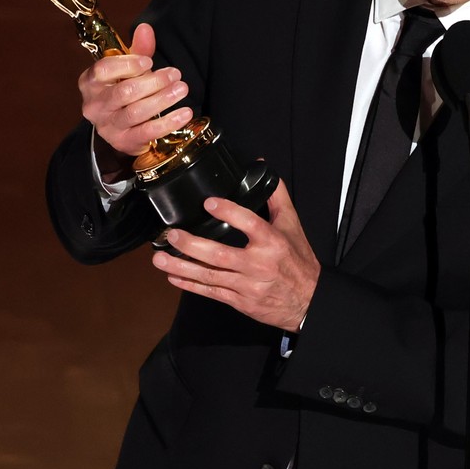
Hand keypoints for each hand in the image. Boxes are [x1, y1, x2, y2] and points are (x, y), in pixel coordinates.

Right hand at [79, 23, 192, 179]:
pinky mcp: (123, 142)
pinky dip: (168, 122)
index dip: (128, 64)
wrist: (121, 128)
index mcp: (90, 82)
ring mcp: (107, 126)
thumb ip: (138, 50)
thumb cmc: (124, 91)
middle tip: (175, 74)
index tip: (150, 62)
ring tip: (182, 89)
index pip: (103, 70)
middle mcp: (94, 105)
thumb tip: (145, 28)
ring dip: (163, 99)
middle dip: (153, 82)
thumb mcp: (128, 70)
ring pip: (136, 112)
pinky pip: (147, 132)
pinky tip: (184, 113)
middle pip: (124, 92)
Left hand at [152, 178, 320, 331]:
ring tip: (160, 259)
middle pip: (220, 254)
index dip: (228, 212)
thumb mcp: (292, 225)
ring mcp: (248, 285)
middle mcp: (259, 264)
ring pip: (210, 276)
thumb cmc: (298, 261)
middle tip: (171, 235)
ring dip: (182, 267)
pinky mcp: (241, 302)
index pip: (249, 223)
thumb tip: (260, 167)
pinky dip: (191, 286)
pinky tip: (174, 278)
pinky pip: (212, 293)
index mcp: (273, 242)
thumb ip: (276, 195)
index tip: (209, 203)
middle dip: (191, 245)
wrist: (309, 301)